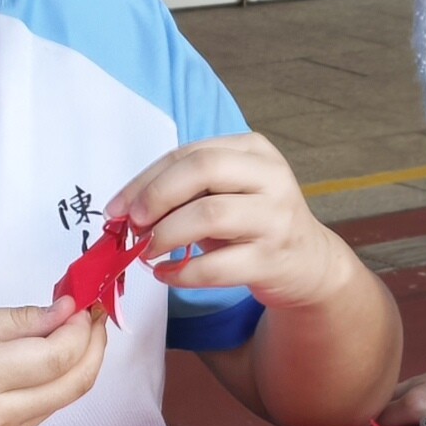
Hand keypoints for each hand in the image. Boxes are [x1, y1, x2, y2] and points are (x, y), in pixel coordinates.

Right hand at [0, 300, 107, 425]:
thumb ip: (15, 321)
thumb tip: (65, 311)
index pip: (58, 355)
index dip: (81, 327)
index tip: (83, 301)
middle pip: (77, 382)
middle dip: (95, 345)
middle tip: (93, 314)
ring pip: (67, 397)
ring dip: (81, 362)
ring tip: (72, 328)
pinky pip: (48, 409)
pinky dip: (59, 380)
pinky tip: (48, 356)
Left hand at [114, 135, 365, 315]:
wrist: (308, 262)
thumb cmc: (254, 222)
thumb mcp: (227, 193)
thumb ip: (185, 191)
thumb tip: (126, 209)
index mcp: (254, 150)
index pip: (190, 153)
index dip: (145, 179)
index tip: (117, 207)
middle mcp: (270, 177)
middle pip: (204, 170)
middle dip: (157, 196)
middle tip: (133, 224)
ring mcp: (275, 218)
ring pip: (210, 214)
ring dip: (166, 234)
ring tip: (147, 250)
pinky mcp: (273, 259)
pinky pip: (217, 266)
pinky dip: (182, 273)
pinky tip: (166, 275)